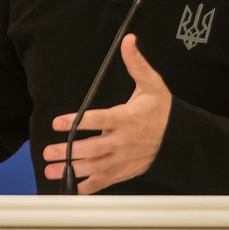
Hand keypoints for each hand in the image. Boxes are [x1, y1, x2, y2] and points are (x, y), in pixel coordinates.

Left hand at [43, 34, 171, 193]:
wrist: (180, 138)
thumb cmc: (162, 110)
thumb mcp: (151, 83)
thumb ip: (136, 63)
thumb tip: (128, 41)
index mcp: (126, 118)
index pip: (98, 120)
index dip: (77, 122)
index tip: (59, 122)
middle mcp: (122, 141)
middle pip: (92, 148)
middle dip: (68, 151)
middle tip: (48, 152)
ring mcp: (123, 159)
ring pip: (94, 166)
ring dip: (71, 170)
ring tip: (51, 171)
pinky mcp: (125, 171)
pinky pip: (104, 180)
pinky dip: (88, 186)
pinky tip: (72, 188)